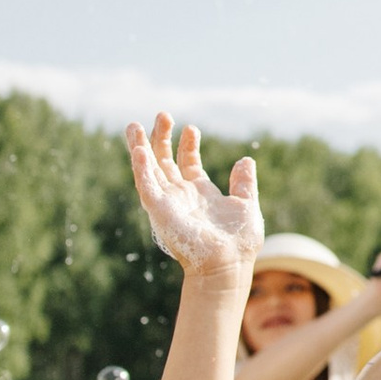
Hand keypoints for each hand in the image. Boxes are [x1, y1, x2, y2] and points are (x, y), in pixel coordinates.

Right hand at [126, 115, 262, 287]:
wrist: (229, 264)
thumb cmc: (239, 242)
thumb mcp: (246, 204)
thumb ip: (243, 182)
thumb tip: (245, 160)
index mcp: (200, 194)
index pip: (187, 163)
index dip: (187, 144)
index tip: (191, 128)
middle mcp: (181, 196)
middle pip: (164, 161)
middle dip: (161, 138)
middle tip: (163, 115)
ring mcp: (168, 202)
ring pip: (149, 169)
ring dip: (141, 147)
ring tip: (134, 125)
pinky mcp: (159, 211)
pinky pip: (146, 186)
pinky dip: (141, 168)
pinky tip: (138, 150)